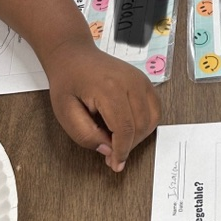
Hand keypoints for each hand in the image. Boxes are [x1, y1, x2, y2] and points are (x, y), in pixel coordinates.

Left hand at [46, 36, 160, 172]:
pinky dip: (146, 123)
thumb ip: (85, 135)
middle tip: (112, 155)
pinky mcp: (145, 81)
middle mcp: (130, 82)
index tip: (115, 164)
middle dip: (129, 146)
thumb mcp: (65, 113)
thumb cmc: (68, 82)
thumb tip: (108, 149)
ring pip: (152, 119)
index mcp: (109, 89)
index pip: (125, 128)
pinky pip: (155, 108)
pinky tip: (130, 128)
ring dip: (139, 136)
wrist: (75, 56)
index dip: (121, 151)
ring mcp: (141, 80)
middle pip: (141, 125)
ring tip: (120, 140)